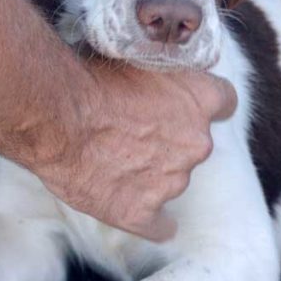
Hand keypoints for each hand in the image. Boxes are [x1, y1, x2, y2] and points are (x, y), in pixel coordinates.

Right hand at [34, 60, 237, 241]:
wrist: (57, 116)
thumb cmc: (90, 77)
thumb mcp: (136, 56)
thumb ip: (157, 73)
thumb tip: (152, 74)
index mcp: (201, 99)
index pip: (224, 101)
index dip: (201, 103)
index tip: (184, 105)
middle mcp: (197, 143)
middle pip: (194, 143)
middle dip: (170, 139)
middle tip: (133, 130)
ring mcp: (172, 182)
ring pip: (172, 179)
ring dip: (150, 171)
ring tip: (112, 159)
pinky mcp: (141, 212)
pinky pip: (158, 225)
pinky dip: (148, 218)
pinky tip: (132, 208)